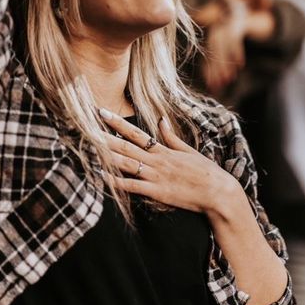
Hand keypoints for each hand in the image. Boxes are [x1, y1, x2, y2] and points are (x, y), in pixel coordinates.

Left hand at [99, 110, 235, 214]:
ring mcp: (156, 176)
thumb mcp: (188, 150)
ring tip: (89, 148)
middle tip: (86, 126)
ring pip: (126, 163)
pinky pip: (133, 186)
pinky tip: (102, 177)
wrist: (218, 192)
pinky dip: (116, 181)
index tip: (102, 112)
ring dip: (107, 156)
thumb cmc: (205, 171)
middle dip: (105, 136)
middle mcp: (156, 160)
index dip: (117, 123)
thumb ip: (171, 137)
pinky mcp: (157, 192)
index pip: (136, 133)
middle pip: (126, 146)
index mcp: (163, 150)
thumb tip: (161, 119)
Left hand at [201, 12, 245, 95]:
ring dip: (225, 64)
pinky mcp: (237, 23)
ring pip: (222, 47)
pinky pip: (234, 38)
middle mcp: (216, 32)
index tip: (212, 88)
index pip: (209, 57)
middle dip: (216, 70)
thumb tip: (213, 87)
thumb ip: (222, 62)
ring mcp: (226, 26)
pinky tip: (240, 65)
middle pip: (214, 53)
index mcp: (213, 39)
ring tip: (230, 79)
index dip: (210, 73)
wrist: (241, 7)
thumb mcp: (227, 45)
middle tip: (220, 85)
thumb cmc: (235, 32)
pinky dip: (236, 52)